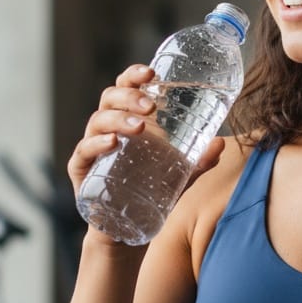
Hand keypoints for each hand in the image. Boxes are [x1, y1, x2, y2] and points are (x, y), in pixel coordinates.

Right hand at [67, 65, 226, 198]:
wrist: (126, 230)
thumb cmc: (149, 192)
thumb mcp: (179, 175)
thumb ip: (199, 161)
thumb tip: (220, 143)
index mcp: (128, 120)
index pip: (126, 87)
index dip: (135, 75)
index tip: (152, 72)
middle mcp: (107, 129)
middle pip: (110, 98)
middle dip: (130, 96)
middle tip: (151, 106)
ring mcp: (92, 148)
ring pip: (97, 121)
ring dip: (118, 119)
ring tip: (139, 127)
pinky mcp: (81, 171)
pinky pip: (83, 151)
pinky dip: (96, 144)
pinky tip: (112, 143)